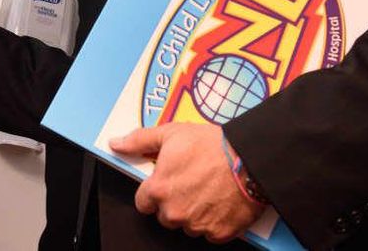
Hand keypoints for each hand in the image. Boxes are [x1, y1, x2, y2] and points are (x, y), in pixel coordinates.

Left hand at [109, 123, 263, 242]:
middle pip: (165, 216)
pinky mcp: (219, 233)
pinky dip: (213, 222)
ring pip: (187, 225)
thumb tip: (116, 144)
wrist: (250, 159)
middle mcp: (175, 212)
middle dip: (173, 203)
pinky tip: (219, 202)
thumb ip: (139, 141)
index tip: (165, 184)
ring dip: (193, 213)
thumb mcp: (170, 134)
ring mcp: (197, 225)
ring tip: (207, 191)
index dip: (153, 192)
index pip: (143, 203)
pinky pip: (209, 233)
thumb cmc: (211, 146)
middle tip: (190, 184)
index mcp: (158, 190)